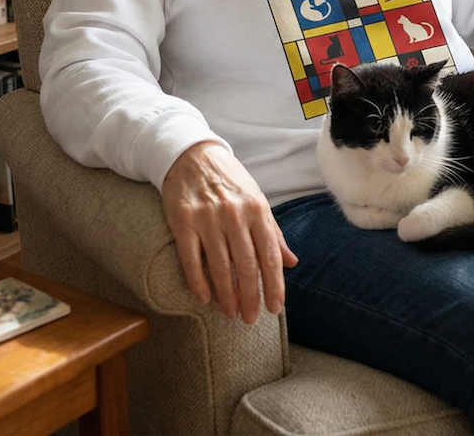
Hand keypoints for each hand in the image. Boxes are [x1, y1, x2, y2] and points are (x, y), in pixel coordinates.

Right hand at [161, 141, 297, 323]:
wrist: (193, 155)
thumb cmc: (229, 180)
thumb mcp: (257, 199)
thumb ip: (273, 232)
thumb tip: (291, 262)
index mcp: (257, 209)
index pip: (269, 255)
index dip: (274, 285)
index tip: (275, 308)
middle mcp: (234, 214)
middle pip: (245, 265)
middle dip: (250, 296)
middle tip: (251, 319)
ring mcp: (207, 218)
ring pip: (219, 266)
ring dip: (226, 295)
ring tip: (231, 314)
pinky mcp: (183, 221)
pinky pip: (191, 258)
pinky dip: (198, 282)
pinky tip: (204, 298)